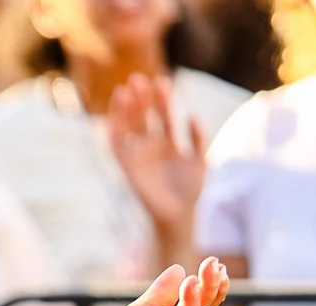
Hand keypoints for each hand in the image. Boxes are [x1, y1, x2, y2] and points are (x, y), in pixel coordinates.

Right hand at [108, 74, 204, 237]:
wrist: (179, 216)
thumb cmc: (190, 192)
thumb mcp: (200, 161)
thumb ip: (197, 139)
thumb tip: (192, 116)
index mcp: (168, 144)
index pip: (163, 116)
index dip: (163, 99)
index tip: (163, 81)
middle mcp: (151, 148)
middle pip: (144, 117)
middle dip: (142, 98)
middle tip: (139, 78)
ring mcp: (138, 156)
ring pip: (130, 127)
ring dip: (127, 109)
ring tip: (126, 89)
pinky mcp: (128, 167)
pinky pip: (117, 146)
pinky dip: (114, 131)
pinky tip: (116, 116)